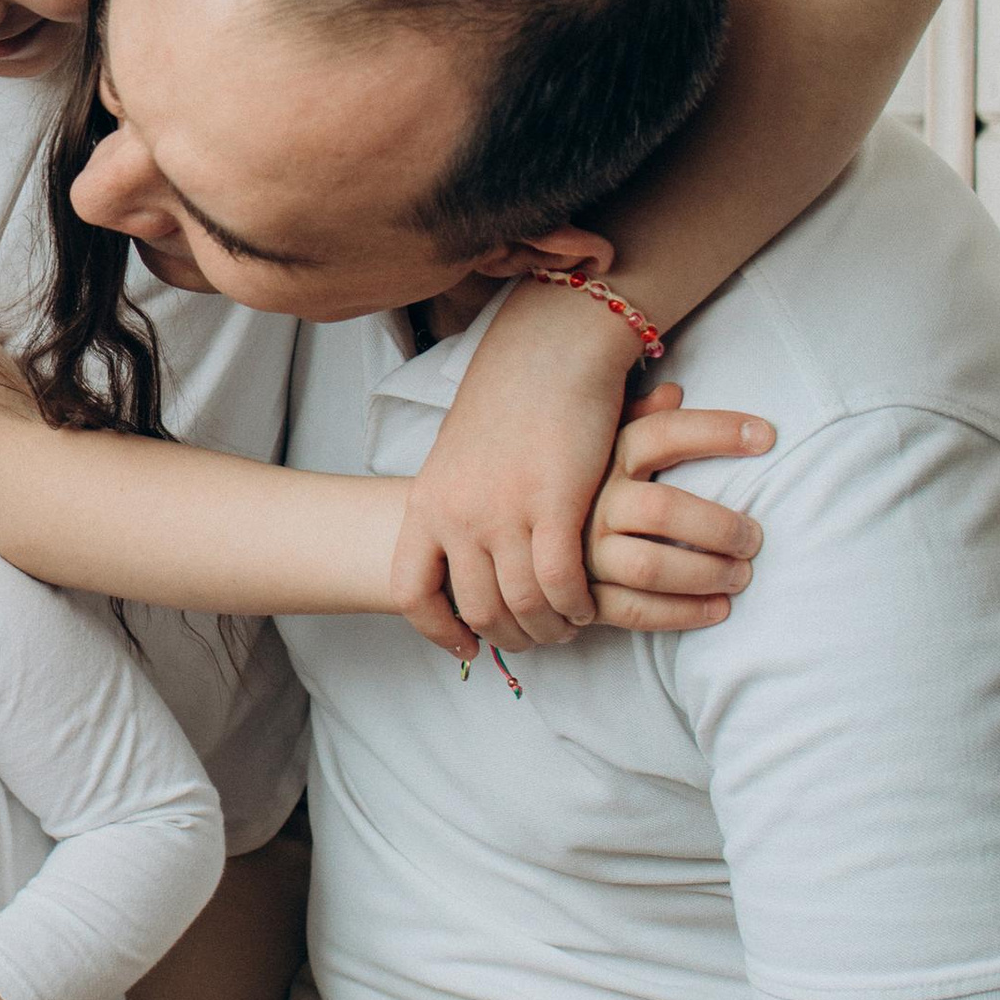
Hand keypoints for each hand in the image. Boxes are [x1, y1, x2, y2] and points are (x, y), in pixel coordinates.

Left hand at [397, 361, 771, 658]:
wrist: (548, 352)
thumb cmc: (509, 402)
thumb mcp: (460, 459)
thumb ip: (457, 509)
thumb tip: (465, 558)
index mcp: (425, 503)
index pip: (411, 592)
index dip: (437, 631)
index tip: (466, 648)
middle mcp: (456, 514)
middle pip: (477, 609)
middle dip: (511, 637)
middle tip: (540, 637)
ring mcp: (503, 511)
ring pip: (522, 606)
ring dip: (550, 628)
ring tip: (570, 625)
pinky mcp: (554, 505)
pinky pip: (561, 584)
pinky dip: (577, 606)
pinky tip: (589, 606)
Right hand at [583, 384, 773, 629]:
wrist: (510, 526)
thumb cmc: (575, 478)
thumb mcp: (598, 440)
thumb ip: (637, 417)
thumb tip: (675, 391)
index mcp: (605, 455)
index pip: (666, 433)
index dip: (717, 431)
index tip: (767, 436)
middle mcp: (593, 500)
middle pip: (664, 509)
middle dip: (719, 527)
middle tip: (754, 539)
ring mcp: (582, 550)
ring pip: (650, 566)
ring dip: (705, 574)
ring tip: (741, 576)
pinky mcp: (579, 593)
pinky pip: (633, 610)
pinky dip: (681, 614)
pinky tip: (717, 609)